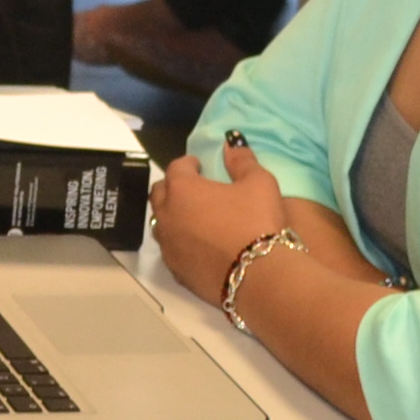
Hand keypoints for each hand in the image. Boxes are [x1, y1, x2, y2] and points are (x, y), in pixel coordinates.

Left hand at [150, 130, 295, 296]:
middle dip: (173, 186)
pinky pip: (171, 250)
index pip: (177, 168)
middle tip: (193, 187)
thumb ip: (242, 160)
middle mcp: (167, 216)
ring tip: (192, 215)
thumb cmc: (257, 222)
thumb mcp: (259, 183)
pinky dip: (179, 242)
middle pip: (160, 194)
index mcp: (183, 189)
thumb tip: (231, 141)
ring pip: (160, 223)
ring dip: (172, 215)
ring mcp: (168, 246)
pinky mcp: (176, 271)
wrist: (258, 277)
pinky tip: (196, 244)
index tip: (199, 165)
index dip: (188, 164)